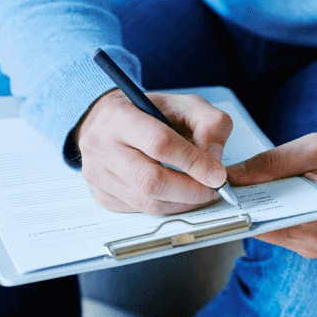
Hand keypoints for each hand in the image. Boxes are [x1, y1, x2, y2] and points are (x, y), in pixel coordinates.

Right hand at [76, 89, 233, 214]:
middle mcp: (102, 146)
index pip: (159, 144)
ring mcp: (98, 174)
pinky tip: (179, 196)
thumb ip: (209, 123)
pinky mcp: (102, 195)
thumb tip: (215, 158)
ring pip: (148, 202)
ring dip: (183, 203)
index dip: (194, 162)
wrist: (107, 122)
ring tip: (201, 193)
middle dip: (191, 190)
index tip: (218, 174)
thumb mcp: (184, 104)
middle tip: (213, 190)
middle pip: (151, 181)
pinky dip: (168, 208)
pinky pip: (141, 211)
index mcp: (120, 116)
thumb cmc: (148, 112)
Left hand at [227, 133, 316, 257]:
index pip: (257, 220)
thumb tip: (234, 174)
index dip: (235, 203)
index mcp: (316, 219)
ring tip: (257, 182)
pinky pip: (283, 231)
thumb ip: (273, 162)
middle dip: (246, 204)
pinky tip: (276, 194)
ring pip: (269, 230)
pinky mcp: (315, 247)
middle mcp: (313, 242)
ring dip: (260, 208)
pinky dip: (275, 213)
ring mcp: (314, 248)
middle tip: (234, 178)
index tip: (219, 184)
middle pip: (259, 227)